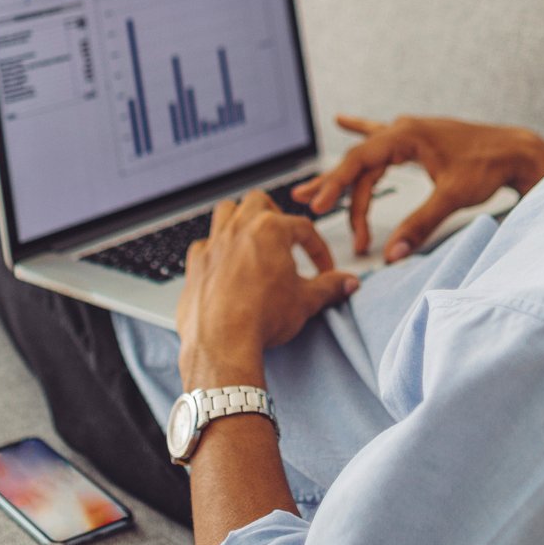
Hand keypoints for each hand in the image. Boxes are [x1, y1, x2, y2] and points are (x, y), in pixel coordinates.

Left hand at [177, 192, 359, 386]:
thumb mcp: (306, 301)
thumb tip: (348, 283)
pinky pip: (203, 243)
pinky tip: (225, 264)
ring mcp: (214, 244)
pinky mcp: (195, 264)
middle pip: (259, 202)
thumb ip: (330, 287)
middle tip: (284, 237)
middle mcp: (239, 229)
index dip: (318, 249)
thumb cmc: (261, 318)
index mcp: (270, 230)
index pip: (303, 228)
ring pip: (226, 211)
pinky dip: (215, 249)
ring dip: (240, 219)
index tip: (324, 269)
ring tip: (252, 238)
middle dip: (274, 214)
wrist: (222, 342)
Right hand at [292, 114, 543, 263]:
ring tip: (314, 186)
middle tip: (307, 205)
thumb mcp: (453, 197)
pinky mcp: (418, 140)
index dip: (336, 185)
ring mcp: (410, 132)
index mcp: (406, 135)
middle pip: (359, 162)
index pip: (359, 162)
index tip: (317, 206)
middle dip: (333, 186)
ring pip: (368, 156)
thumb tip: (393, 254)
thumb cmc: (488, 167)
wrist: (516, 151)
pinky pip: (381, 138)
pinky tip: (343, 120)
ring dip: (344, 176)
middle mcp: (404, 129)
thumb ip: (420, 224)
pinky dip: (361, 130)